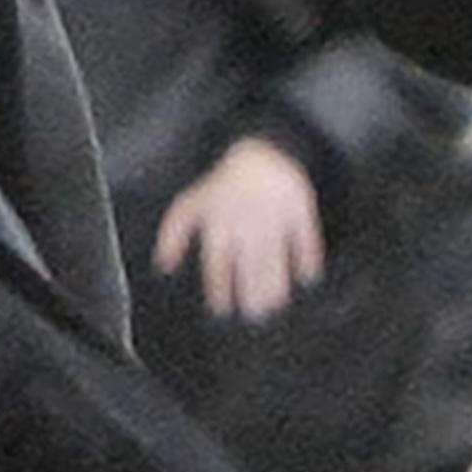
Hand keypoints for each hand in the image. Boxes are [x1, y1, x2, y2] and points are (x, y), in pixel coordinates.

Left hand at [157, 137, 328, 322]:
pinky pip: (304, 236)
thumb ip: (173, 234)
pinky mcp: (297, 209)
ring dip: (275, 281)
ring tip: (275, 303)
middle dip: (250, 289)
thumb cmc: (222, 188)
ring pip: (274, 255)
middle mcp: (246, 223)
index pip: (218, 262)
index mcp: (220, 223)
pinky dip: (307, 255)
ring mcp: (273, 217)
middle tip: (255, 314)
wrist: (260, 157)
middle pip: (248, 263)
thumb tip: (163, 264)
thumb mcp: (191, 205)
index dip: (219, 286)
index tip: (222, 307)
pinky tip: (308, 276)